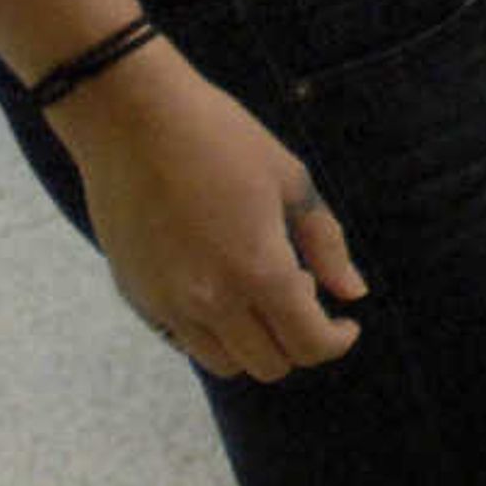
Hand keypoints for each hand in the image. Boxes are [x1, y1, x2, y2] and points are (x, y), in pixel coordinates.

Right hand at [50, 43, 363, 382]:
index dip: (336, 341)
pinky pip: (186, 342)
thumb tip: (352, 292)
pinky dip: (214, 332)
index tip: (346, 324)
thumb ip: (326, 243)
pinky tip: (222, 286)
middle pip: (269, 364)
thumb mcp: (290, 180)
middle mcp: (212, 300)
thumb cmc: (222, 138)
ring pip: (225, 363)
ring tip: (262, 292)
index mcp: (259, 269)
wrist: (133, 120)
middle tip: (304, 295)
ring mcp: (169, 305)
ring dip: (255, 343)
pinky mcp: (138, 299)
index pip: (308, 344)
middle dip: (299, 342)